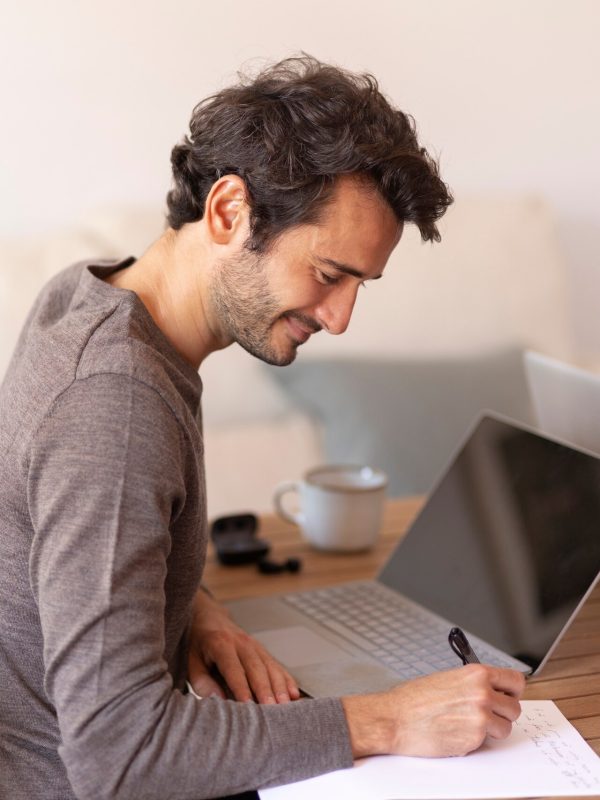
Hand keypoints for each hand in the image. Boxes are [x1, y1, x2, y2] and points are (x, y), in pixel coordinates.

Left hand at [187, 588, 299, 704]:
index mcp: (220, 644)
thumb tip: (218, 700)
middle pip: (256, 668)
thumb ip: (202, 682)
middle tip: (273, 708)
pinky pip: (277, 665)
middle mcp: (241, 642)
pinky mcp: (262, 650)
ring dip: (279, 685)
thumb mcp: (191, 661)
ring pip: (270, 666)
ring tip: (286, 704)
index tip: (248, 705)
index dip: (241, 688)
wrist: (210, 618)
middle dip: (266, 689)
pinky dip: (286, 679)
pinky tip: (294, 693)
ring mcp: (255, 645)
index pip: (233, 669)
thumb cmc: (199, 644)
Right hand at [342, 664, 524, 757]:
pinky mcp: (474, 739)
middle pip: (514, 708)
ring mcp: (480, 718)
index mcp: (476, 674)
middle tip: (486, 715)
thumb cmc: (414, 699)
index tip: (507, 696)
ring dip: (492, 730)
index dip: (512, 691)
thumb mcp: (448, 679)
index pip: (516, 681)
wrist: (396, 718)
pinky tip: (456, 733)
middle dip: (502, 714)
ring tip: (469, 725)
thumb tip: (492, 691)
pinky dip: (475, 741)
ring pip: (505, 728)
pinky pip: (486, 743)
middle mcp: (482, 694)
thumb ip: (473, 684)